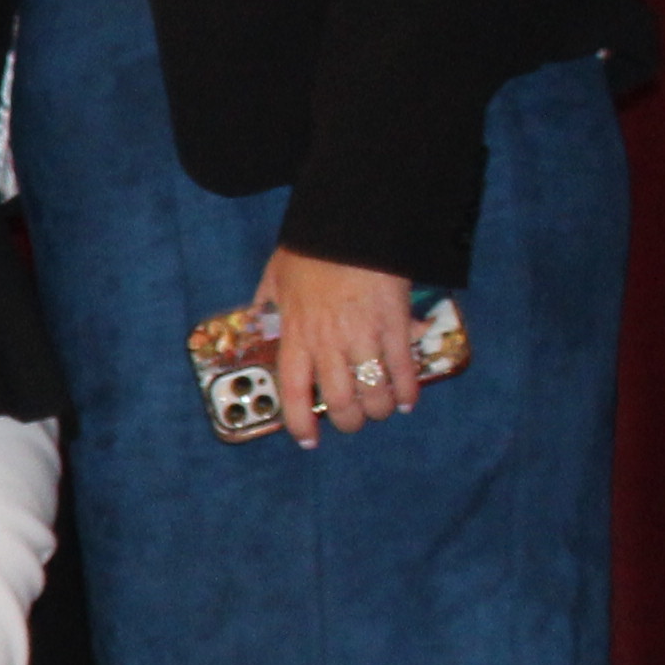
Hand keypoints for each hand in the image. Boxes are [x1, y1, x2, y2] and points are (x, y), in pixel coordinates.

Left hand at [256, 247, 420, 445]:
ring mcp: (363, 338)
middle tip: (353, 422)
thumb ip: (267, 299)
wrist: (352, 225)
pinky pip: (403, 372)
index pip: (294, 393)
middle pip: (340, 403)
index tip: (307, 439)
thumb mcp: (276, 274)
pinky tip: (408, 401)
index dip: (299, 423)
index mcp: (296, 335)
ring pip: (373, 395)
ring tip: (381, 411)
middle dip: (349, 422)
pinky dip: (407, 392)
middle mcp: (328, 344)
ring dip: (379, 411)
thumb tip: (257, 313)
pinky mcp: (395, 326)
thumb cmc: (312, 247)